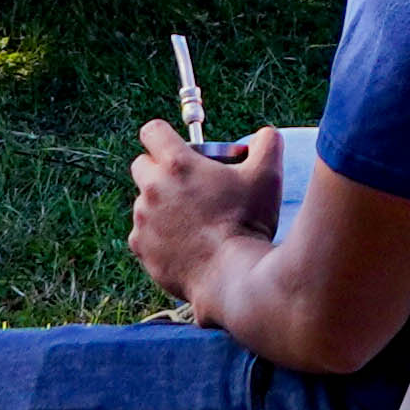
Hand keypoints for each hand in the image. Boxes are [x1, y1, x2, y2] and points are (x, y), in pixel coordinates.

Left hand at [126, 119, 283, 302]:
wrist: (233, 277)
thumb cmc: (249, 222)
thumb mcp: (267, 176)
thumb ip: (267, 144)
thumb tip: (265, 135)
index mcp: (177, 164)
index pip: (152, 131)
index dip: (164, 136)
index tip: (178, 147)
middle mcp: (153, 189)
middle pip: (142, 166)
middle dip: (160, 170)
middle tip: (188, 184)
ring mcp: (143, 221)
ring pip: (144, 203)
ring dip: (161, 205)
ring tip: (192, 220)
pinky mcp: (142, 249)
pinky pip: (144, 235)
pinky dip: (159, 236)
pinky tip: (184, 244)